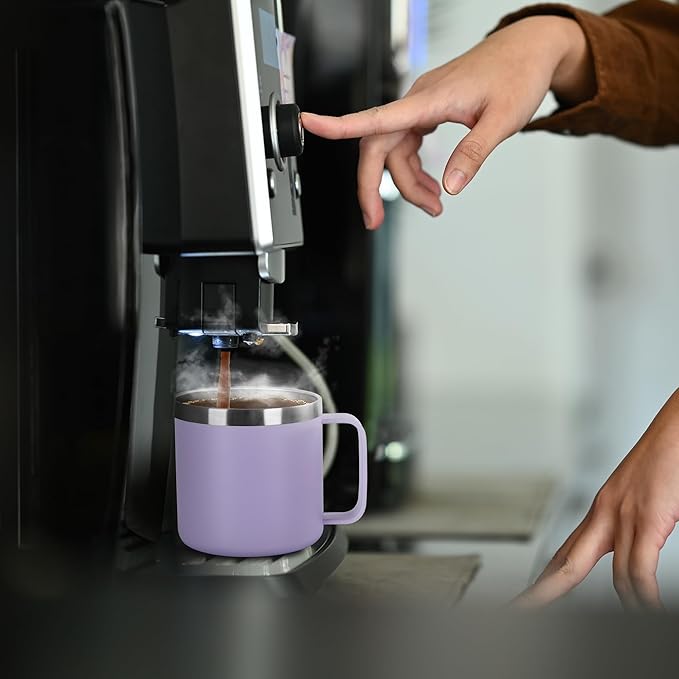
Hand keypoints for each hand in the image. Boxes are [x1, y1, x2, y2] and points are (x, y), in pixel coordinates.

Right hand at [301, 16, 593, 228]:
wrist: (530, 49)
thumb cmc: (516, 74)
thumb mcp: (501, 119)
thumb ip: (473, 154)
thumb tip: (450, 187)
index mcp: (429, 99)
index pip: (375, 117)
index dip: (339, 125)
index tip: (310, 123)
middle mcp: (418, 102)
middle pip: (378, 147)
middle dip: (373, 186)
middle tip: (376, 220)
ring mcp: (422, 107)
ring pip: (395, 152)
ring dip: (406, 184)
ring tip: (432, 206)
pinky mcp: (429, 112)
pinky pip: (409, 146)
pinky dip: (416, 171)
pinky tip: (432, 186)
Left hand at [516, 389, 678, 609]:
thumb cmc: (666, 459)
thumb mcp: (643, 500)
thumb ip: (634, 530)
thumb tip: (635, 555)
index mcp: (602, 510)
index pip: (566, 552)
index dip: (546, 578)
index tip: (528, 598)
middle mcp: (605, 513)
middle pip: (567, 562)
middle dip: (544, 591)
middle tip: (520, 611)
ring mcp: (624, 514)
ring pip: (611, 573)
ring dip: (623, 604)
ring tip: (627, 624)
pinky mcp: (648, 516)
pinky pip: (640, 567)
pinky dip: (645, 594)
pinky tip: (647, 609)